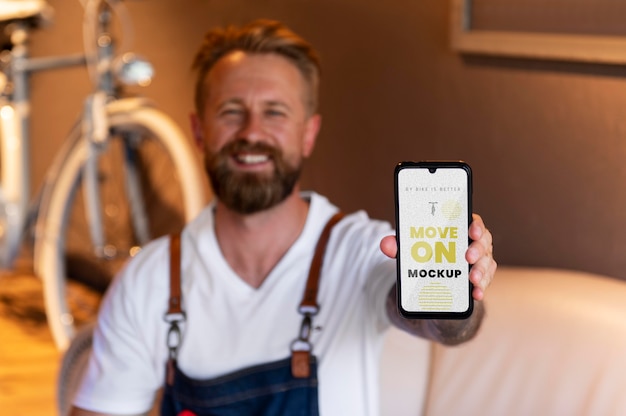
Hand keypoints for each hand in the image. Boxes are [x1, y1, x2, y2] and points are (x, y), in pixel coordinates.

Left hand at [379, 213, 496, 300]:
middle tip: (468, 257)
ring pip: (486, 262)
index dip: (475, 225)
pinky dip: (481, 288)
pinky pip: (485, 281)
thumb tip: (385, 244)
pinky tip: (476, 294)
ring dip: (481, 271)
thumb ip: (400, 245)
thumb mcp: (412, 249)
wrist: (432, 277)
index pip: (473, 221)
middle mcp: (474, 242)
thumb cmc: (426, 253)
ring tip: (472, 280)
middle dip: (478, 249)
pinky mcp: (480, 276)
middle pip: (483, 241)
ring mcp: (479, 259)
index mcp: (460, 228)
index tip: (471, 231)